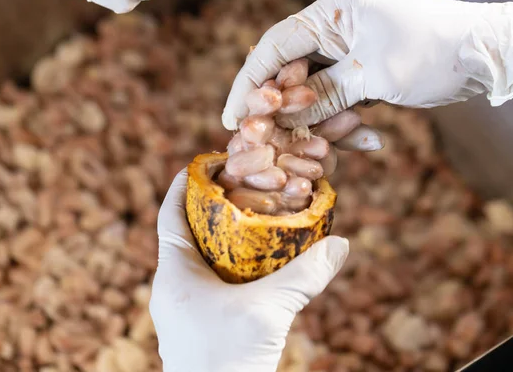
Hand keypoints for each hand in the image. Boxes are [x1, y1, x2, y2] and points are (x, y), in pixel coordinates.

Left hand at [149, 169, 348, 371]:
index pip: (170, 214)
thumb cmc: (225, 365)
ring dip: (227, 237)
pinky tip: (263, 266)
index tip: (208, 161)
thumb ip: (304, 277)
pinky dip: (237, 267)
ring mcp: (188, 309)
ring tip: (257, 218)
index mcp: (174, 275)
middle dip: (214, 206)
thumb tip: (341, 245)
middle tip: (244, 185)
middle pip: (190, 232)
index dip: (185, 184)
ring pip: (205, 259)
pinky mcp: (204, 326)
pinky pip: (217, 283)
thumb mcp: (267, 313)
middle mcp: (175, 288)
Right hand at [222, 0, 512, 129]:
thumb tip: (281, 117)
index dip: (249, 81)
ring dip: (322, 122)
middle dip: (285, 110)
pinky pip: (342, 99)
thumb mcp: (374, 76)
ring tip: (330, 148)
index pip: (275, 45)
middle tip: (271, 143)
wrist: (489, 56)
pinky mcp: (365, 70)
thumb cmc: (435, 52)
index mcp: (335, 11)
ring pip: (316, 92)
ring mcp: (351, 50)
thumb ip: (324, 96)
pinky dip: (348, 122)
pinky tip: (368, 140)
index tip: (232, 116)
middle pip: (291, 72)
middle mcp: (338, 27)